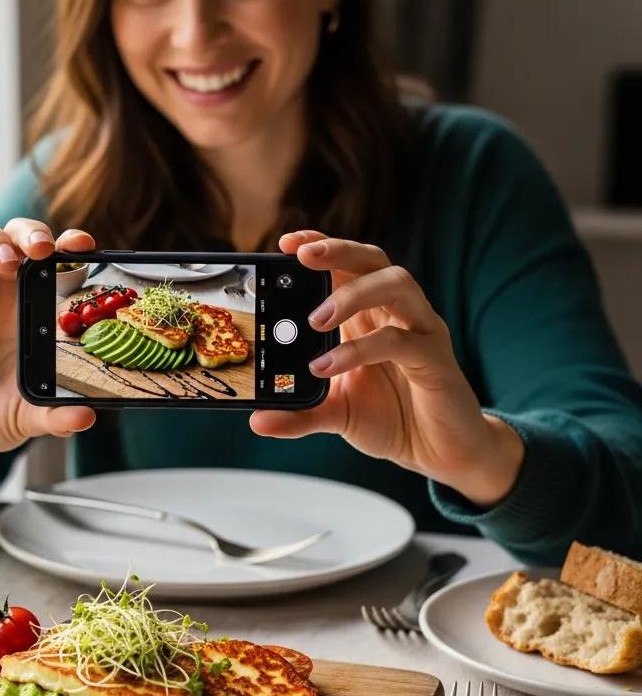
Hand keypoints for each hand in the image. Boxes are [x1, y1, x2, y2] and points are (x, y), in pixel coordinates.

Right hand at [0, 219, 96, 471]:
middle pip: (12, 236)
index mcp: (30, 309)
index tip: (82, 245)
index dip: (66, 244)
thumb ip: (55, 417)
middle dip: (28, 232)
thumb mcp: (28, 418)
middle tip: (41, 250)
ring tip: (6, 261)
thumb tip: (86, 419)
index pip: (51, 262)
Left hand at [250, 231, 524, 506]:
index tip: (286, 242)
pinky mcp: (435, 360)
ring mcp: (420, 332)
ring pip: (396, 285)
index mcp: (370, 316)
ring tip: (315, 319)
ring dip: (353, 294)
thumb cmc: (392, 418)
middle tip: (302, 256)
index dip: (322, 245)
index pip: (348, 264)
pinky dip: (360, 350)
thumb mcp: (335, 414)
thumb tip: (257, 420)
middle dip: (338, 250)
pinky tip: (327, 366)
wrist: (438, 453)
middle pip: (374, 260)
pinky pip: (399, 341)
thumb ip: (298, 413)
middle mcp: (397, 314)